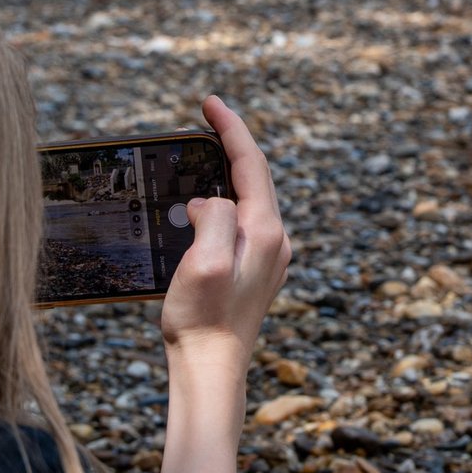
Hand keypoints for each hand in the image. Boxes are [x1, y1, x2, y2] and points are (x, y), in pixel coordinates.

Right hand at [160, 95, 290, 368]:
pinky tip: (199, 206)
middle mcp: (274, 240)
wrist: (212, 370)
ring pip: (247, 199)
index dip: (231, 128)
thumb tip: (209, 202)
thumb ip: (214, 217)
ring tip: (197, 155)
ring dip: (224, 173)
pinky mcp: (254, 271)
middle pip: (254, 177)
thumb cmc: (203, 319)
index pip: (251, 163)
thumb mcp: (204, 261)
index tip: (210, 102)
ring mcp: (267, 257)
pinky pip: (239, 222)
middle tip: (205, 117)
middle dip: (229, 144)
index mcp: (264, 231)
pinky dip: (221, 202)